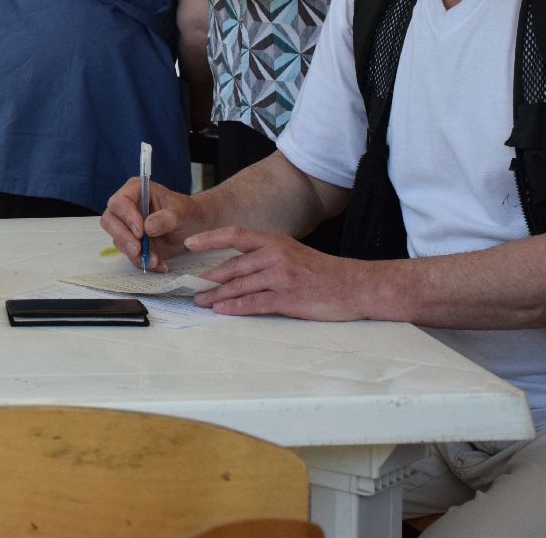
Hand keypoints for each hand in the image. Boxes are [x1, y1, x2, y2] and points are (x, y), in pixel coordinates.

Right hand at [100, 175, 200, 270]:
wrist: (193, 227)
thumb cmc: (186, 212)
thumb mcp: (181, 212)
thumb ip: (166, 218)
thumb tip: (148, 227)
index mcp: (135, 190)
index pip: (119, 202)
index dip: (126, 217)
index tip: (141, 232)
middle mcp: (126, 207)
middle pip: (110, 221)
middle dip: (123, 238)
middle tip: (138, 250)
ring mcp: (127, 226)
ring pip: (117, 240)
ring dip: (134, 253)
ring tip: (155, 260)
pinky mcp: (132, 243)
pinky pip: (130, 254)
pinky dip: (142, 262)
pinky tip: (158, 264)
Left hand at [185, 227, 370, 319]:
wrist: (355, 286)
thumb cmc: (323, 272)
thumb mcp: (294, 253)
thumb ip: (267, 256)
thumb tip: (237, 266)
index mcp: (276, 241)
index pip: (235, 235)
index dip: (210, 238)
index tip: (190, 243)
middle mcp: (276, 255)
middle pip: (233, 266)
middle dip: (209, 278)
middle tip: (191, 286)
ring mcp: (281, 277)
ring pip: (239, 285)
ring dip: (216, 296)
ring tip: (201, 302)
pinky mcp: (288, 298)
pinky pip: (254, 302)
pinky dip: (235, 307)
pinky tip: (222, 310)